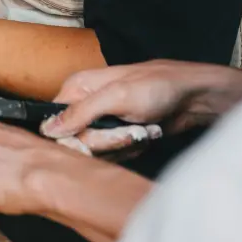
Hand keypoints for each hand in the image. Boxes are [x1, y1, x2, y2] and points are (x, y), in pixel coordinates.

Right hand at [40, 59, 241, 152]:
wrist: (192, 98)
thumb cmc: (157, 87)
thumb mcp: (117, 96)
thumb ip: (81, 112)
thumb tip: (49, 129)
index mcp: (77, 88)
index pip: (54, 124)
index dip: (71, 138)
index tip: (94, 140)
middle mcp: (85, 104)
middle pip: (77, 142)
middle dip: (107, 142)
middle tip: (130, 130)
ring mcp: (102, 121)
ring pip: (97, 151)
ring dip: (122, 145)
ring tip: (142, 129)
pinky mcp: (117, 134)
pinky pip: (114, 154)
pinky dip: (131, 148)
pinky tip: (144, 135)